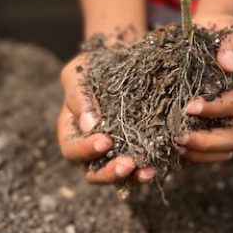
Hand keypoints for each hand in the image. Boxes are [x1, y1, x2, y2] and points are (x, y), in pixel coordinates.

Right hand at [57, 53, 154, 184]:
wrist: (125, 55)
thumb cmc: (95, 64)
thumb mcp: (79, 72)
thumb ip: (78, 96)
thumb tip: (88, 125)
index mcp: (73, 130)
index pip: (72, 150)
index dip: (85, 150)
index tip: (105, 141)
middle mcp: (93, 146)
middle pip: (94, 173)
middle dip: (110, 173)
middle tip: (127, 164)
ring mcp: (117, 151)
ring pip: (119, 175)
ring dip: (132, 177)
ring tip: (147, 171)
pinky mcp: (140, 148)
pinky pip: (142, 166)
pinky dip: (150, 167)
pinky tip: (160, 164)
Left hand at [177, 14, 232, 162]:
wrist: (206, 35)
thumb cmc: (217, 29)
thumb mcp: (227, 27)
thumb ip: (232, 43)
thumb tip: (230, 64)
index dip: (218, 108)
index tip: (190, 106)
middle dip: (208, 141)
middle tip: (178, 137)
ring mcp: (230, 119)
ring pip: (224, 149)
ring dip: (199, 152)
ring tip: (173, 144)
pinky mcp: (214, 125)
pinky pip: (210, 150)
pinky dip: (194, 153)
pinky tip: (172, 146)